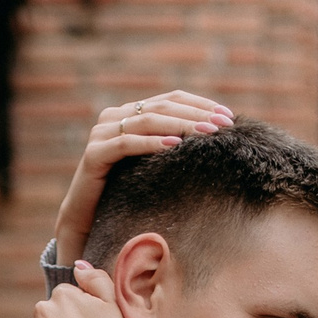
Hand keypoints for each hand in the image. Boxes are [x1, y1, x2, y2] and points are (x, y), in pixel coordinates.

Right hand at [53, 91, 232, 261]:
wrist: (88, 219)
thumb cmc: (126, 192)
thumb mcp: (154, 163)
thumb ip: (173, 143)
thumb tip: (217, 134)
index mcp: (130, 112)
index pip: (172, 98)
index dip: (201, 104)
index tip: (228, 117)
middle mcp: (113, 116)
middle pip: (162, 106)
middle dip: (196, 115)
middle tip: (223, 125)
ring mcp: (101, 133)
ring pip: (147, 121)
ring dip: (180, 125)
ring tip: (207, 134)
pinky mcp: (93, 154)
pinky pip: (126, 143)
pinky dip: (151, 143)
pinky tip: (175, 145)